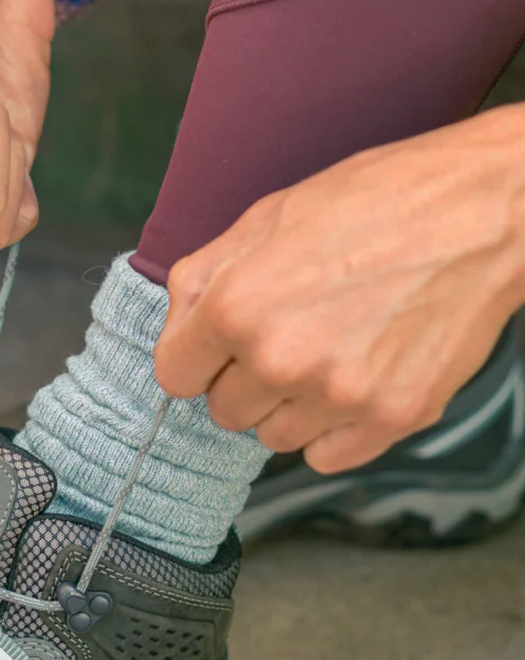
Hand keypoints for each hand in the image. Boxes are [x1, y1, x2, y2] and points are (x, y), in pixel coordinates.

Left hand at [154, 105, 524, 472]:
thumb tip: (175, 329)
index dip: (196, 357)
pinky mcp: (390, 418)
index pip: (175, 377)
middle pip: (223, 411)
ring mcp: (337, 395)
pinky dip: (333, 430)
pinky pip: (324, 457)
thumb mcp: (266, 218)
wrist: (484, 211)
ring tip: (329, 351)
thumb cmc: (377, 202)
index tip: (218, 346)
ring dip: (289, 406)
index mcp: (236, 308)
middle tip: (288, 336)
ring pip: (272, 437)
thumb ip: (201, 278)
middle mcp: (280, 359)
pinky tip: (355, 380)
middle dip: (243, 379)